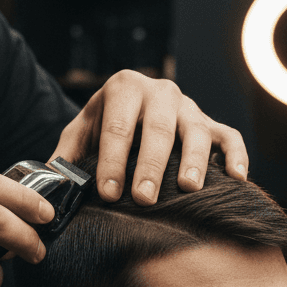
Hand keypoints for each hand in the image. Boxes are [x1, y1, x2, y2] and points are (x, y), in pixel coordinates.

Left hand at [50, 70, 248, 204]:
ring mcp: (189, 106)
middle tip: (144, 198)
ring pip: (197, 131)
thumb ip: (65, 155)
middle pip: (158, 129)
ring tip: (188, 188)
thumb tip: (49, 186)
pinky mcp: (210, 122)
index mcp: (124, 88)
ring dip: (194, 160)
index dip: (112, 161)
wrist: (130, 101)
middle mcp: (160, 92)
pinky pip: (229, 136)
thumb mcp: (79, 131)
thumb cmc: (103, 122)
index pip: (117, 126)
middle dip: (150, 166)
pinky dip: (237, 156)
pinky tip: (237, 179)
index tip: (109, 193)